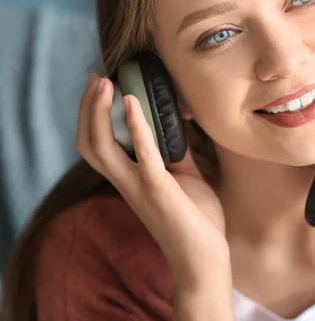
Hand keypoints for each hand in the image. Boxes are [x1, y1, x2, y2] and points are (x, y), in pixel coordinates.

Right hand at [75, 73, 229, 290]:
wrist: (205, 257)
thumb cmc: (195, 218)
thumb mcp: (184, 176)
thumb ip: (175, 152)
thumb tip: (177, 123)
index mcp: (130, 180)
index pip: (97, 146)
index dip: (92, 117)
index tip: (101, 87)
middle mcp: (126, 183)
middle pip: (89, 143)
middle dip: (87, 109)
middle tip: (96, 79)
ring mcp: (139, 187)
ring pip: (101, 148)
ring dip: (100, 113)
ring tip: (105, 85)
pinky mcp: (158, 190)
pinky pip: (142, 155)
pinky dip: (136, 128)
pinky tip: (133, 104)